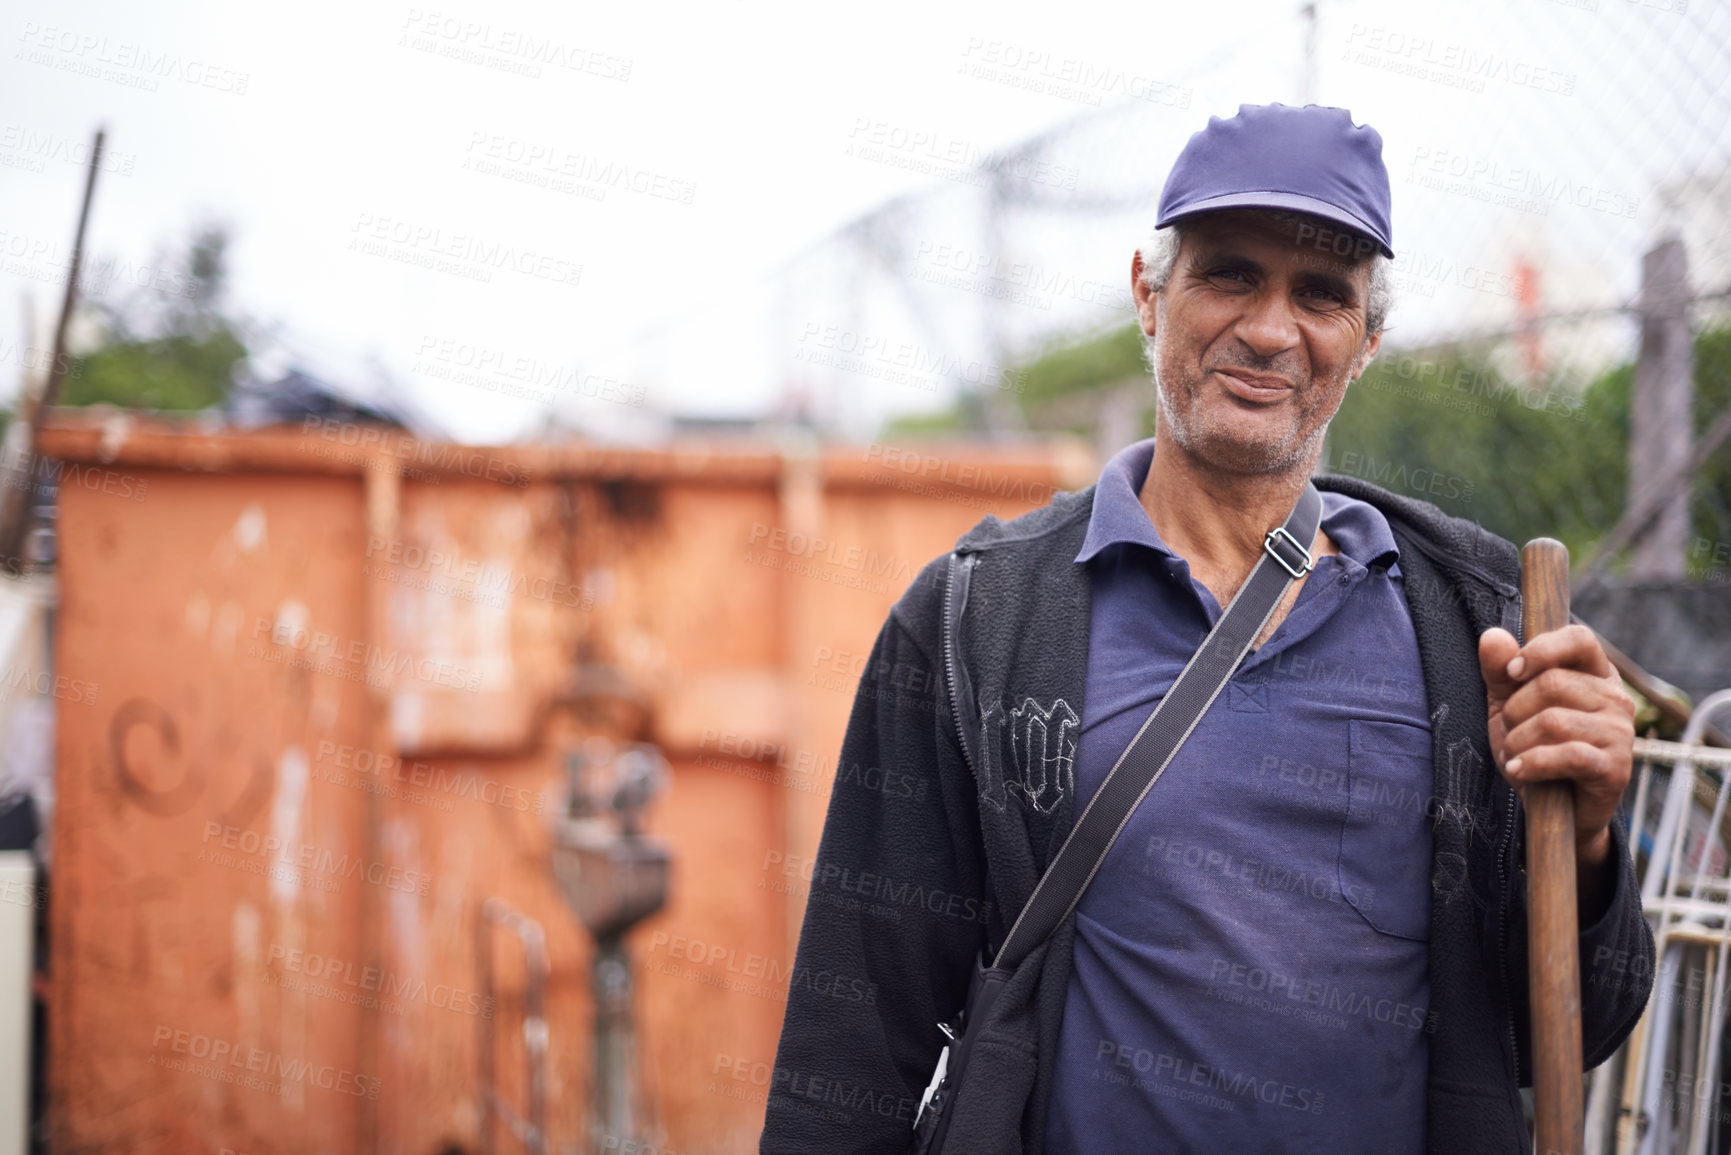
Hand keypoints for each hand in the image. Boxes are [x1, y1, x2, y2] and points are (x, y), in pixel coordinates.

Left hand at [1479, 625, 1634, 907]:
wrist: (1556, 809)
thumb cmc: (1534, 747)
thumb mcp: (1508, 705)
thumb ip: (1499, 671)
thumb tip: (1492, 636)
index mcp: (1595, 673)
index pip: (1580, 638)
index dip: (1541, 650)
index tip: (1511, 672)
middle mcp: (1616, 698)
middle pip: (1553, 683)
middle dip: (1515, 711)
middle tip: (1512, 733)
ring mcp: (1621, 733)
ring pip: (1553, 721)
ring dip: (1518, 742)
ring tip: (1516, 756)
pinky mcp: (1616, 767)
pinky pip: (1566, 755)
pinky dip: (1531, 764)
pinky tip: (1518, 771)